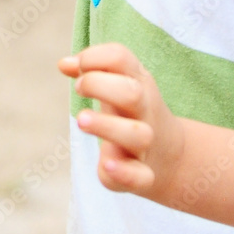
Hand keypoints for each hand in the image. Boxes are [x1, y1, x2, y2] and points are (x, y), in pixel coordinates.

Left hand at [58, 43, 184, 197]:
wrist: (169, 156)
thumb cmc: (130, 111)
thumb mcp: (116, 84)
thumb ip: (89, 70)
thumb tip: (64, 63)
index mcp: (137, 82)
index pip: (120, 58)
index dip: (95, 57)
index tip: (79, 66)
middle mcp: (144, 110)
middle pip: (131, 93)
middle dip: (99, 85)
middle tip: (79, 88)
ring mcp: (146, 144)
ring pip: (137, 134)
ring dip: (106, 126)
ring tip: (81, 120)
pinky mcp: (142, 174)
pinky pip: (140, 176)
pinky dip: (124, 173)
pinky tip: (106, 164)